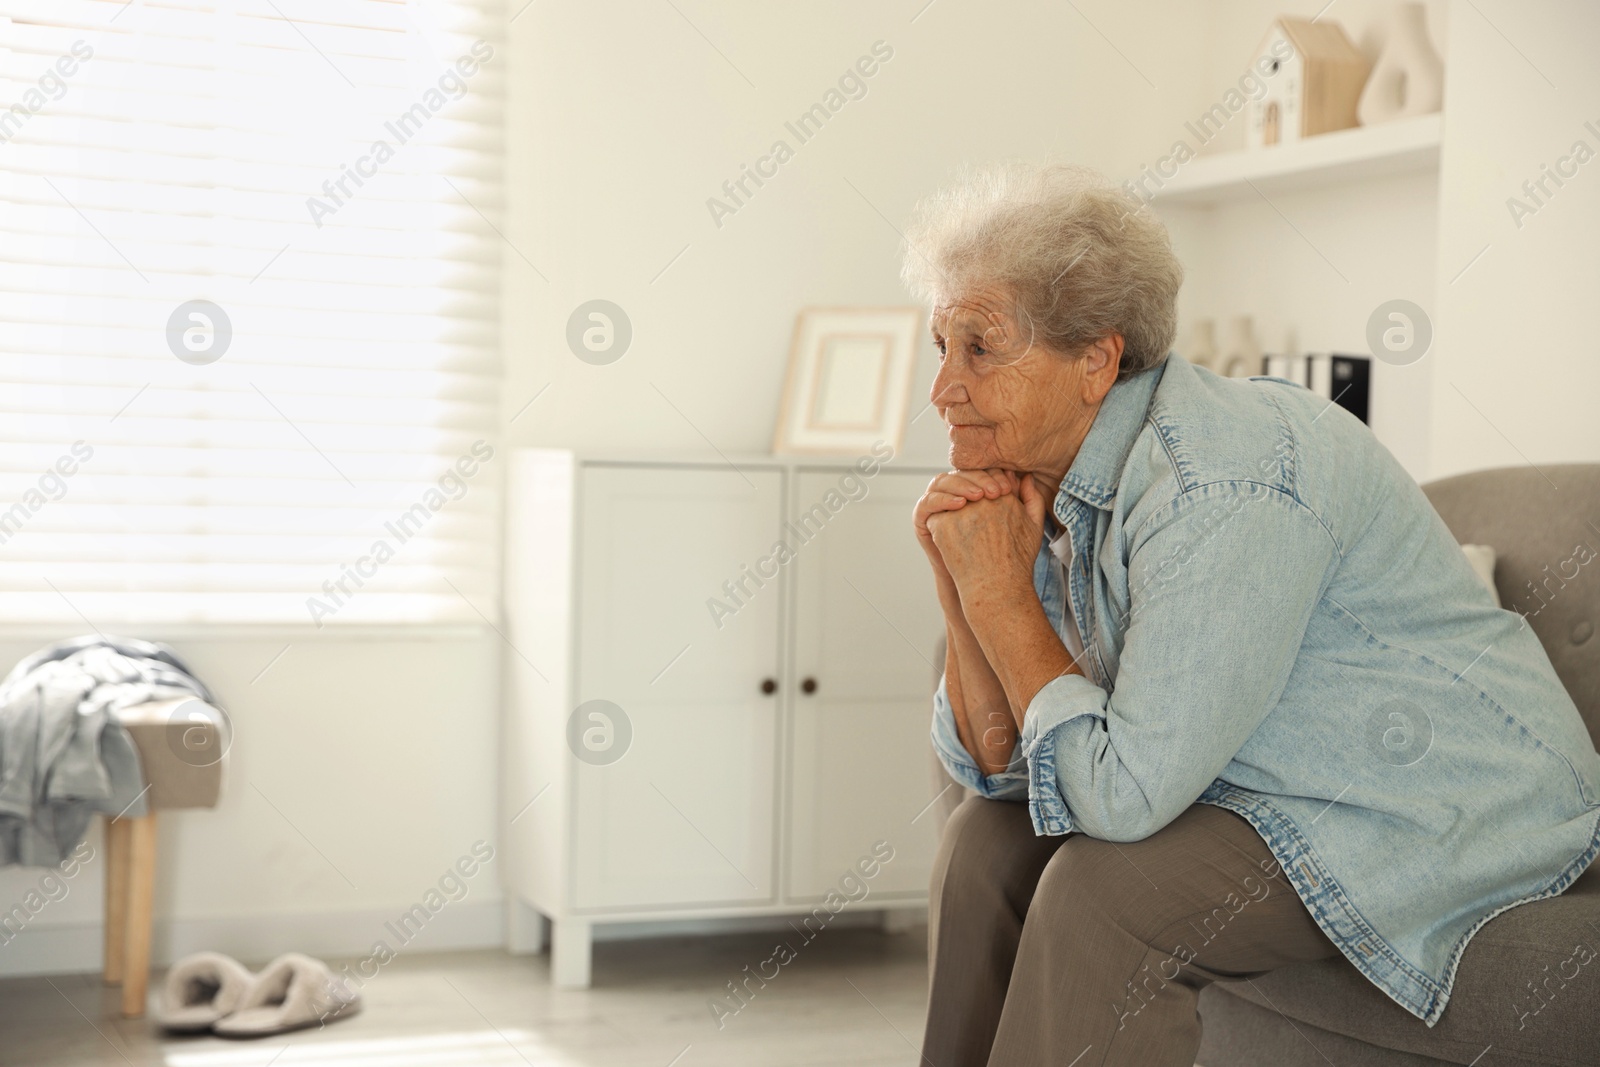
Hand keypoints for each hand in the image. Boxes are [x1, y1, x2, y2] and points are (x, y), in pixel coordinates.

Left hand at [925, 473, 1046, 609]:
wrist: (997, 589)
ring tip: (958, 528)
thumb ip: (1032, 498)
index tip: (983, 501)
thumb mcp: (1034, 527)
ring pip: (948, 498)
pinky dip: (939, 527)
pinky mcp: (943, 525)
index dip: (983, 485)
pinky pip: (934, 517)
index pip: (988, 475)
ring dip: (950, 508)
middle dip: (964, 491)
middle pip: (965, 482)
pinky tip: (949, 541)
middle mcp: (982, 499)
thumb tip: (1026, 477)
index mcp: (1004, 496)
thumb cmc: (1017, 562)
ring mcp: (960, 511)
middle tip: (965, 511)